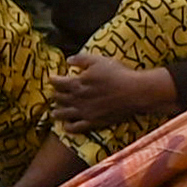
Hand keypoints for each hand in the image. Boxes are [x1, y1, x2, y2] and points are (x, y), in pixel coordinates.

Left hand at [48, 52, 171, 134]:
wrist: (134, 92)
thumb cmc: (118, 74)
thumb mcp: (98, 61)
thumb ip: (81, 59)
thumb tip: (67, 60)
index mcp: (77, 83)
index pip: (58, 83)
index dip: (53, 80)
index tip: (52, 79)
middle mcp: (77, 99)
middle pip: (60, 98)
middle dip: (55, 95)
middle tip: (55, 94)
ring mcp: (84, 112)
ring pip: (64, 114)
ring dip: (57, 112)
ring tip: (54, 112)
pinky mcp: (93, 122)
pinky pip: (76, 127)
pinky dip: (68, 127)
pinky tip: (66, 126)